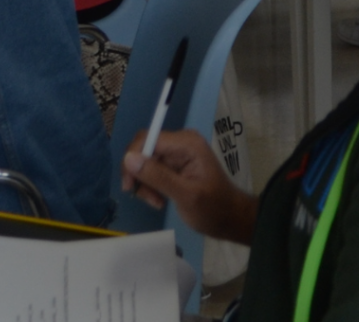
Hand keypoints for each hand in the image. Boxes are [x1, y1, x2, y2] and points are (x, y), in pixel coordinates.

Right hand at [120, 129, 257, 244]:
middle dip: (138, 174)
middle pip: (143, 149)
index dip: (132, 159)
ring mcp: (177, 154)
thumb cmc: (213, 208)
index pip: (146, 139)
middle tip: (144, 197)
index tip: (130, 185)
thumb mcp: (185, 195)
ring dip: (145, 184)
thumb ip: (158, 176)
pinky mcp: (174, 166)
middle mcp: (180, 143)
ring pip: (144, 162)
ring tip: (157, 201)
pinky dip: (150, 186)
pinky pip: (151, 171)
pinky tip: (160, 200)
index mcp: (187, 143)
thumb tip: (128, 158)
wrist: (230, 219)